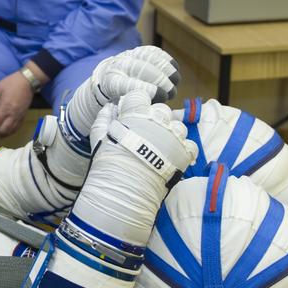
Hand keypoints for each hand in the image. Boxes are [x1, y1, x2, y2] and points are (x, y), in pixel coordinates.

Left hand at [0, 69, 34, 135]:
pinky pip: (16, 128)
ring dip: (0, 133)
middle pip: (1, 130)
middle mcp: (12, 114)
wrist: (27, 81)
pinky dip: (9, 132)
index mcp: (5, 107)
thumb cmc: (11, 83)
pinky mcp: (23, 116)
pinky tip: (4, 132)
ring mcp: (19, 117)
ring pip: (9, 131)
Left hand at [62, 47, 179, 142]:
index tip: (160, 96)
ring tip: (175, 81)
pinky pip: (153, 52)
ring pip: (148, 58)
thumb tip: (152, 121)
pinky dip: (165, 60)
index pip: (127, 84)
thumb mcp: (119, 110)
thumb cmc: (116, 102)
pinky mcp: (137, 51)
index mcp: (110, 83)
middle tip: (171, 92)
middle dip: (160, 80)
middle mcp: (117, 66)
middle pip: (141, 69)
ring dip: (165, 69)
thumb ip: (131, 111)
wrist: (105, 80)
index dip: (146, 89)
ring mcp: (127, 56)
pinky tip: (174, 68)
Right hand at [71, 89, 196, 245]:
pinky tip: (171, 156)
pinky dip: (182, 149)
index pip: (140, 96)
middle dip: (154, 118)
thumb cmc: (109, 163)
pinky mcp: (184, 154)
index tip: (134, 112)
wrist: (125, 191)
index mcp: (137, 114)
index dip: (136, 103)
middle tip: (146, 133)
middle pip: (161, 110)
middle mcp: (158, 122)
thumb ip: (104, 118)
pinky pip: (189, 145)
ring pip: (178, 126)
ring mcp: (173, 137)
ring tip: (160, 147)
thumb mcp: (99, 138)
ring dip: (170, 133)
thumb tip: (110, 107)